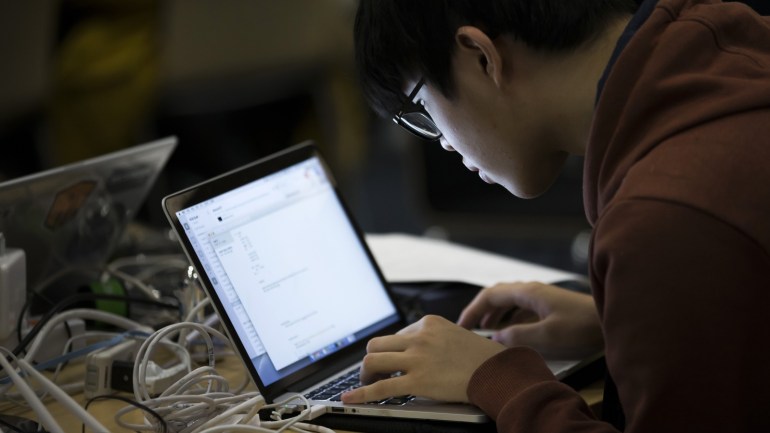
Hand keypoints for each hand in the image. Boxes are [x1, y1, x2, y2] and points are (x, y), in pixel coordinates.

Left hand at [341, 315, 505, 403]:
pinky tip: (349, 399)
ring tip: (365, 383)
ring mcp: (417, 358)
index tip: (388, 360)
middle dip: (371, 360)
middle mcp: (419, 337)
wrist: (497, 372)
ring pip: (373, 361)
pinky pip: (380, 387)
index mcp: (428, 323)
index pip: (396, 334)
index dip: (391, 351)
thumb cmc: (481, 358)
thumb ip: (432, 338)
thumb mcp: (454, 334)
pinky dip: (361, 394)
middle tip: (371, 372)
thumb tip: (413, 348)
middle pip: (377, 344)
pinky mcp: (416, 380)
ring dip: (365, 374)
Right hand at [457, 282, 602, 359]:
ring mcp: (541, 297)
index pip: (490, 296)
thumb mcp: (547, 336)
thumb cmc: (581, 327)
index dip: (473, 310)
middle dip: (480, 309)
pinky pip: (520, 307)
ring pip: (509, 300)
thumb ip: (517, 336)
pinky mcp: (550, 305)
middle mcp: (532, 290)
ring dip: (494, 313)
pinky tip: (509, 330)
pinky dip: (508, 317)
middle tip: (467, 326)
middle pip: (497, 294)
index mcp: (528, 293)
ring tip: (484, 329)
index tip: (460, 325)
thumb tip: (496, 338)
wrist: (610, 321)